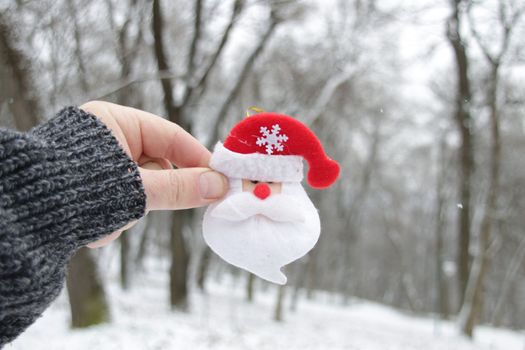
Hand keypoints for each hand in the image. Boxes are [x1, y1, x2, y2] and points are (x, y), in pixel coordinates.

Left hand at [79, 101, 227, 247]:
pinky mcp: (88, 189)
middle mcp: (106, 140)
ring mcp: (97, 166)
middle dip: (152, 192)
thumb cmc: (74, 188)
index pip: (171, 135)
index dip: (198, 157)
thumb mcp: (135, 186)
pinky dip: (110, 217)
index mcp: (115, 122)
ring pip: (137, 190)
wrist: (20, 216)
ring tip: (104, 218)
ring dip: (126, 210)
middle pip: (156, 165)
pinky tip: (90, 225)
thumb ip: (179, 187)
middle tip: (148, 204)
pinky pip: (117, 202)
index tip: (219, 177)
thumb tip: (219, 187)